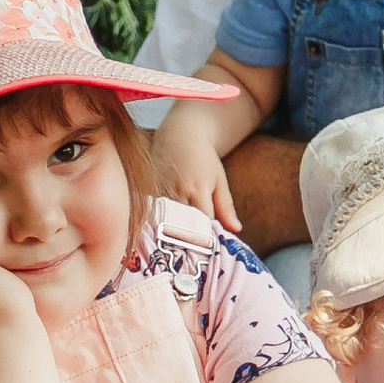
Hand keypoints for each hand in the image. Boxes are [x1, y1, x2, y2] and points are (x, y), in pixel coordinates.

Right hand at [150, 109, 240, 233]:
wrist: (179, 135)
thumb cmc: (203, 158)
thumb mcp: (219, 180)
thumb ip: (226, 207)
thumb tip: (236, 230)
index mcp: (198, 190)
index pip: (203, 225)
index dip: (206, 235)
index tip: (208, 242)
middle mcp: (177, 192)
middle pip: (183, 226)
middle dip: (189, 236)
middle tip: (193, 247)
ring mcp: (160, 191)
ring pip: (167, 221)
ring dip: (173, 228)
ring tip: (178, 234)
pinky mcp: (148, 190)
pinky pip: (155, 212)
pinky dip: (160, 219)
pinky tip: (164, 222)